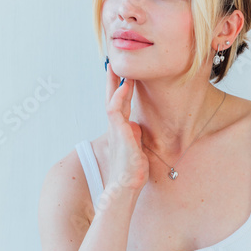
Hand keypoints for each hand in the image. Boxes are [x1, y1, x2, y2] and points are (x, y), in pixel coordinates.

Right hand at [104, 63, 148, 192]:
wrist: (126, 186)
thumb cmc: (132, 171)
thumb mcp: (137, 148)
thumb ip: (135, 136)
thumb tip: (136, 126)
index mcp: (121, 131)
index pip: (119, 105)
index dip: (120, 89)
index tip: (123, 74)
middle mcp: (117, 128)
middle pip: (112, 99)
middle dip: (112, 81)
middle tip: (112, 63)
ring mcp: (117, 131)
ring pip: (113, 102)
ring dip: (115, 85)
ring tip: (117, 69)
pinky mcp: (120, 134)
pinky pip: (116, 112)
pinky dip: (119, 98)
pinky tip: (123, 87)